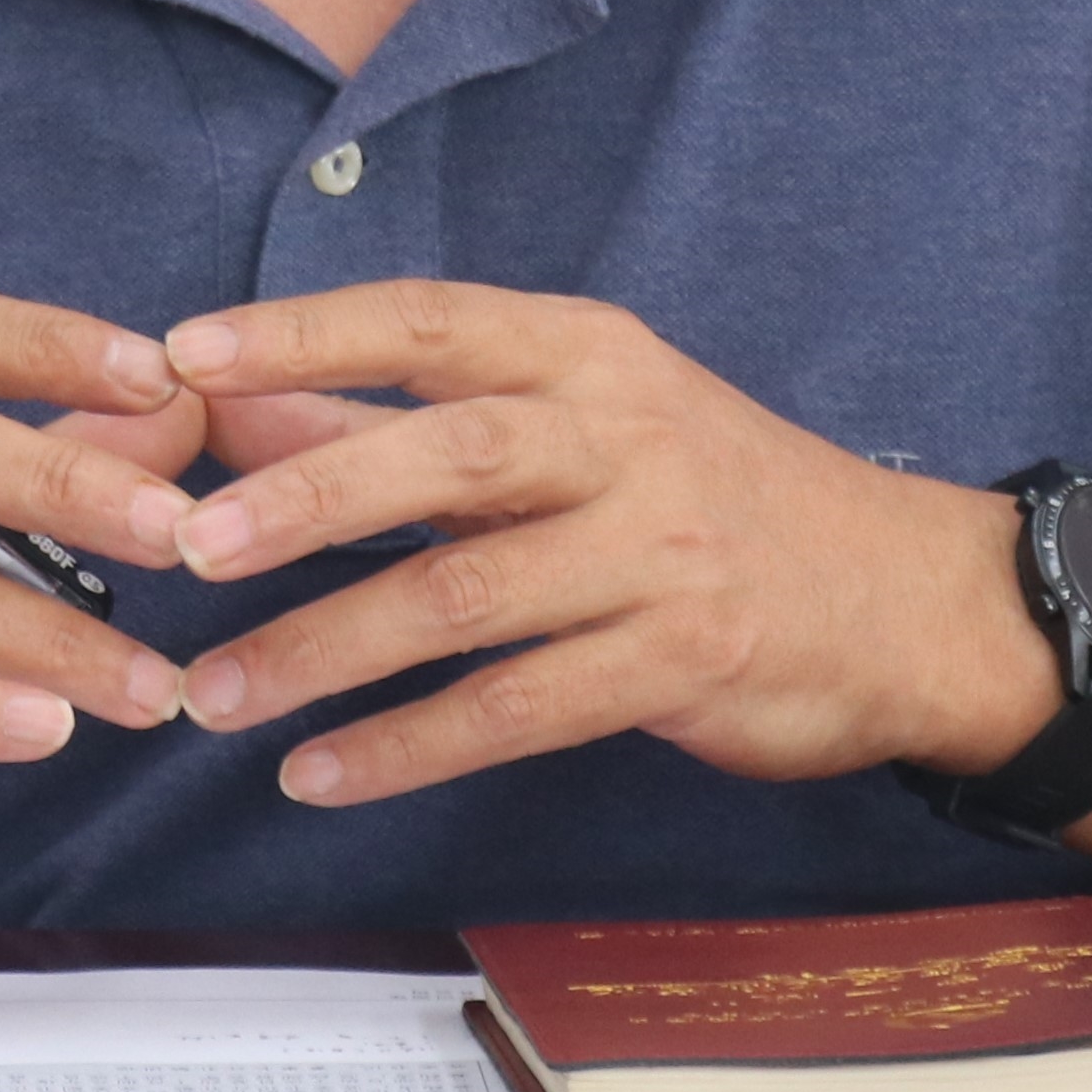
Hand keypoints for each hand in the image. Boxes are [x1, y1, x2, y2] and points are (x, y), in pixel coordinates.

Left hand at [153, 281, 1050, 807]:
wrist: (905, 598)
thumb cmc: (710, 495)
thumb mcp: (577, 428)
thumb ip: (405, 423)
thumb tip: (236, 408)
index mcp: (587, 355)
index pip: (428, 320)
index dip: (305, 334)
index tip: (186, 352)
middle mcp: (624, 434)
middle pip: (447, 451)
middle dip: (307, 494)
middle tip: (191, 544)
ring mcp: (662, 548)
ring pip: (468, 595)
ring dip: (329, 650)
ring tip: (220, 694)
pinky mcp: (682, 660)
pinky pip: (518, 707)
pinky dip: (409, 745)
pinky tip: (324, 772)